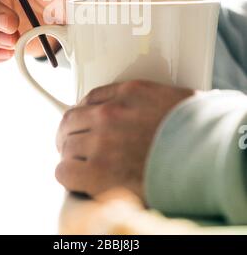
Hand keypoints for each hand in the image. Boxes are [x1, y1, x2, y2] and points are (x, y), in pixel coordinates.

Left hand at [56, 80, 193, 199]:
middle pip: (71, 120)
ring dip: (71, 155)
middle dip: (71, 133)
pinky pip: (65, 171)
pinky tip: (79, 178)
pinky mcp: (98, 172)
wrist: (207, 157)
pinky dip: (69, 175)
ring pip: (66, 145)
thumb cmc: (197, 132)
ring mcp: (101, 142)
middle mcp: (109, 114)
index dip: (84, 113)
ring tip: (81, 164)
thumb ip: (152, 100)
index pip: (90, 98)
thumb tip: (152, 108)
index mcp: (127, 93)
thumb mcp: (175, 99)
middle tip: (75, 144)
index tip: (85, 123)